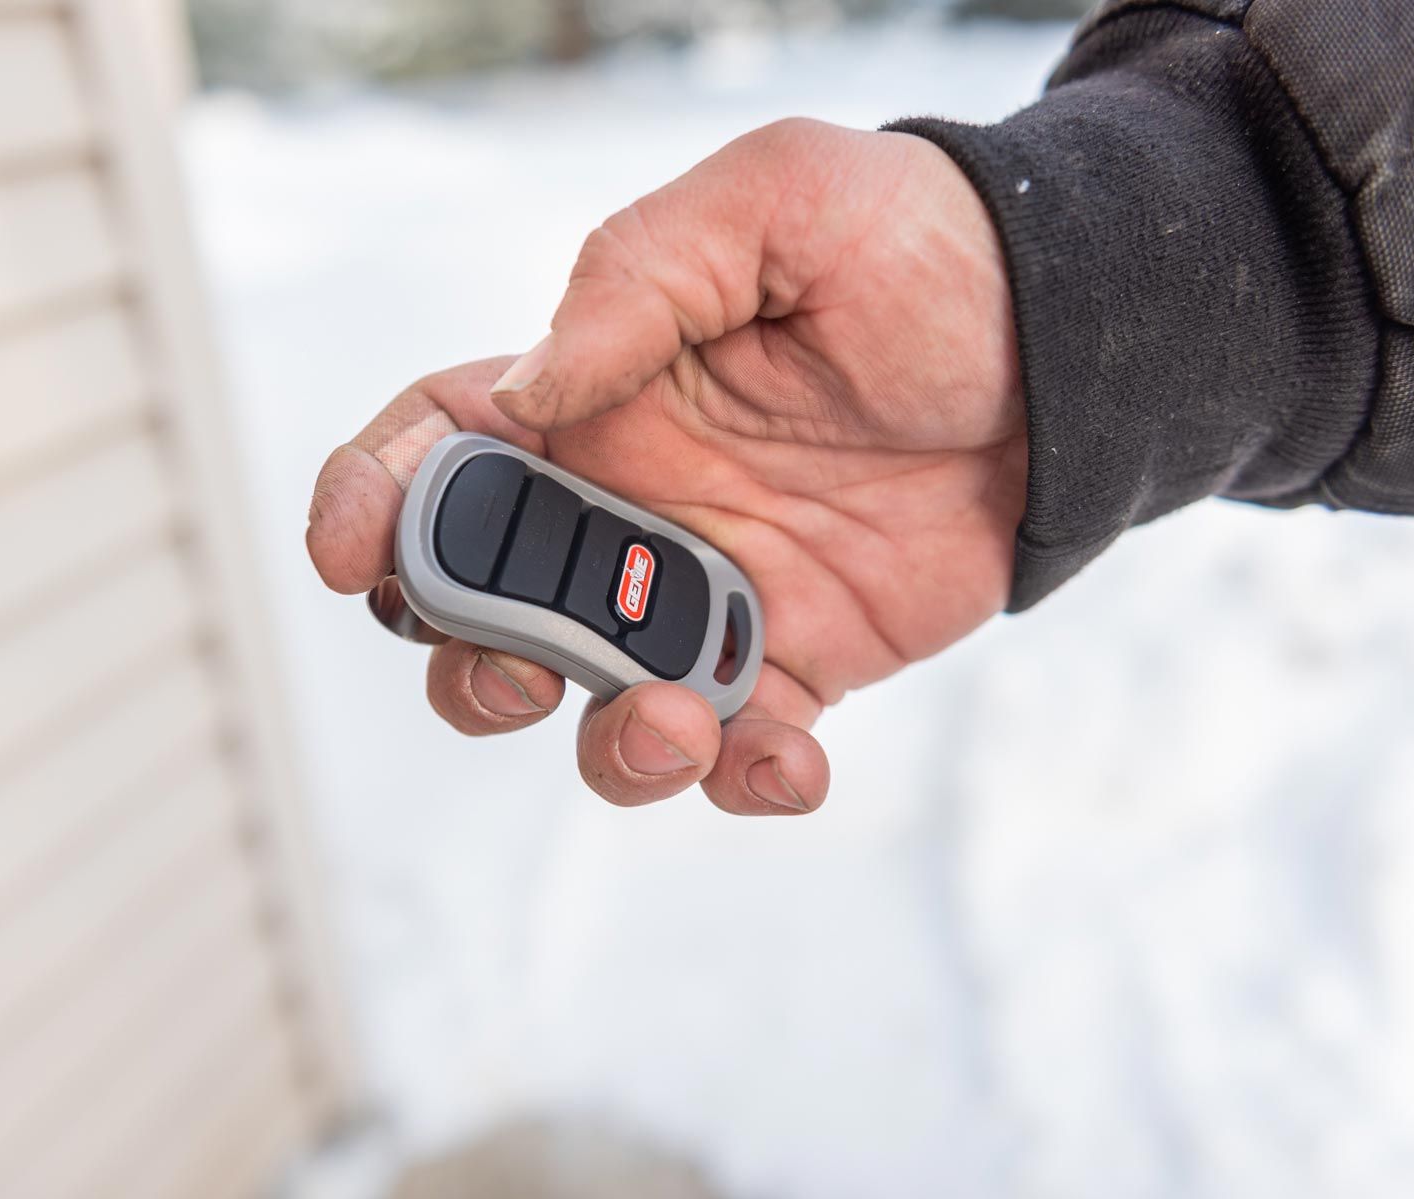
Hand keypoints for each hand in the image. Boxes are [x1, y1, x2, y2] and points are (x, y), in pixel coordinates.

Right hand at [307, 118, 1024, 814]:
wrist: (1067, 343)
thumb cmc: (915, 246)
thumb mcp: (770, 204)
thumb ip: (632, 284)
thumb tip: (528, 399)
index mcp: (596, 392)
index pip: (440, 446)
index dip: (369, 496)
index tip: (345, 548)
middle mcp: (630, 503)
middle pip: (483, 608)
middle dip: (468, 658)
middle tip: (520, 662)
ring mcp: (708, 592)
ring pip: (595, 708)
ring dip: (605, 745)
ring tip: (673, 723)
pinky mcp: (797, 658)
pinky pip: (738, 749)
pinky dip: (743, 779)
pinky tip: (788, 761)